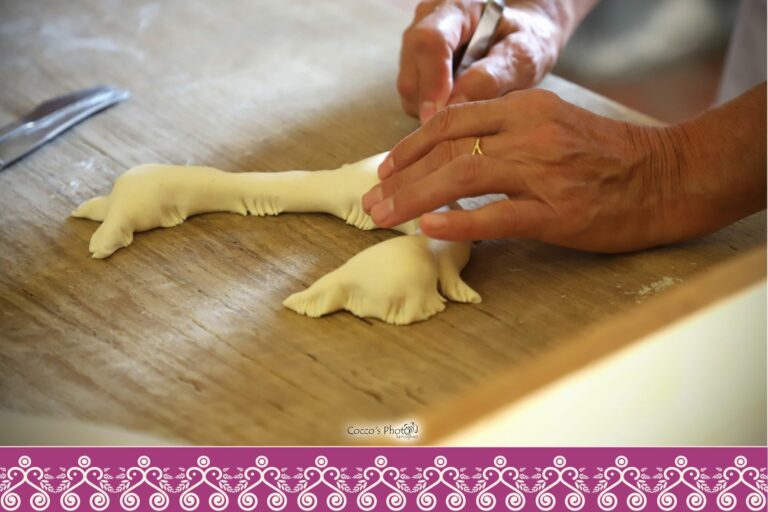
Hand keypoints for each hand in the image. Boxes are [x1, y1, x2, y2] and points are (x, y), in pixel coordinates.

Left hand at [361, 88, 764, 252]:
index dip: (412, 146)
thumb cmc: (610, 155)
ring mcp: (545, 172)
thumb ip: (508, 131)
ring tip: (384, 217)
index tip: (387, 169)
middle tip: (371, 202)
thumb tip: (457, 149)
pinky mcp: (560, 211)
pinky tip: (429, 228)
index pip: (452, 121)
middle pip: (448, 149)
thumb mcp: (555, 124)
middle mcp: (530, 133)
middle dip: (402, 177)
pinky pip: (499, 216)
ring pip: (463, 178)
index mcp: (527, 108)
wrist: (670, 175)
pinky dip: (460, 222)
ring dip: (416, 198)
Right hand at [397, 0, 577, 123]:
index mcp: (456, 8)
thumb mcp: (523, 54)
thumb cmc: (527, 40)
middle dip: (432, 104)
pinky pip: (413, 98)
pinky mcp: (415, 69)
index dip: (432, 81)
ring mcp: (416, 46)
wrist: (522, 37)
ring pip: (409, 89)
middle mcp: (427, 22)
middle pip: (411, 71)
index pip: (430, 42)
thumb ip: (492, 76)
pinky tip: (460, 108)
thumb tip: (455, 103)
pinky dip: (433, 111)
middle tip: (462, 126)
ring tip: (469, 112)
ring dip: (433, 109)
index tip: (439, 114)